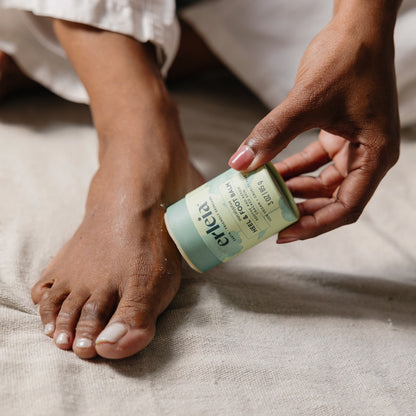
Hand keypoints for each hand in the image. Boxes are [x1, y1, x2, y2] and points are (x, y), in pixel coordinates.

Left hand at [228, 2, 400, 241]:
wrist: (357, 26)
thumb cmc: (347, 58)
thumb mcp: (307, 101)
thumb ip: (272, 133)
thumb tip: (240, 164)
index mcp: (375, 155)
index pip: (347, 207)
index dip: (315, 225)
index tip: (284, 233)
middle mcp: (368, 155)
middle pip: (334, 200)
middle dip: (302, 211)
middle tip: (270, 221)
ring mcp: (354, 146)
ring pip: (323, 183)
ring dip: (294, 191)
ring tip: (265, 198)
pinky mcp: (339, 135)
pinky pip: (315, 163)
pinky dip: (294, 170)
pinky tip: (270, 173)